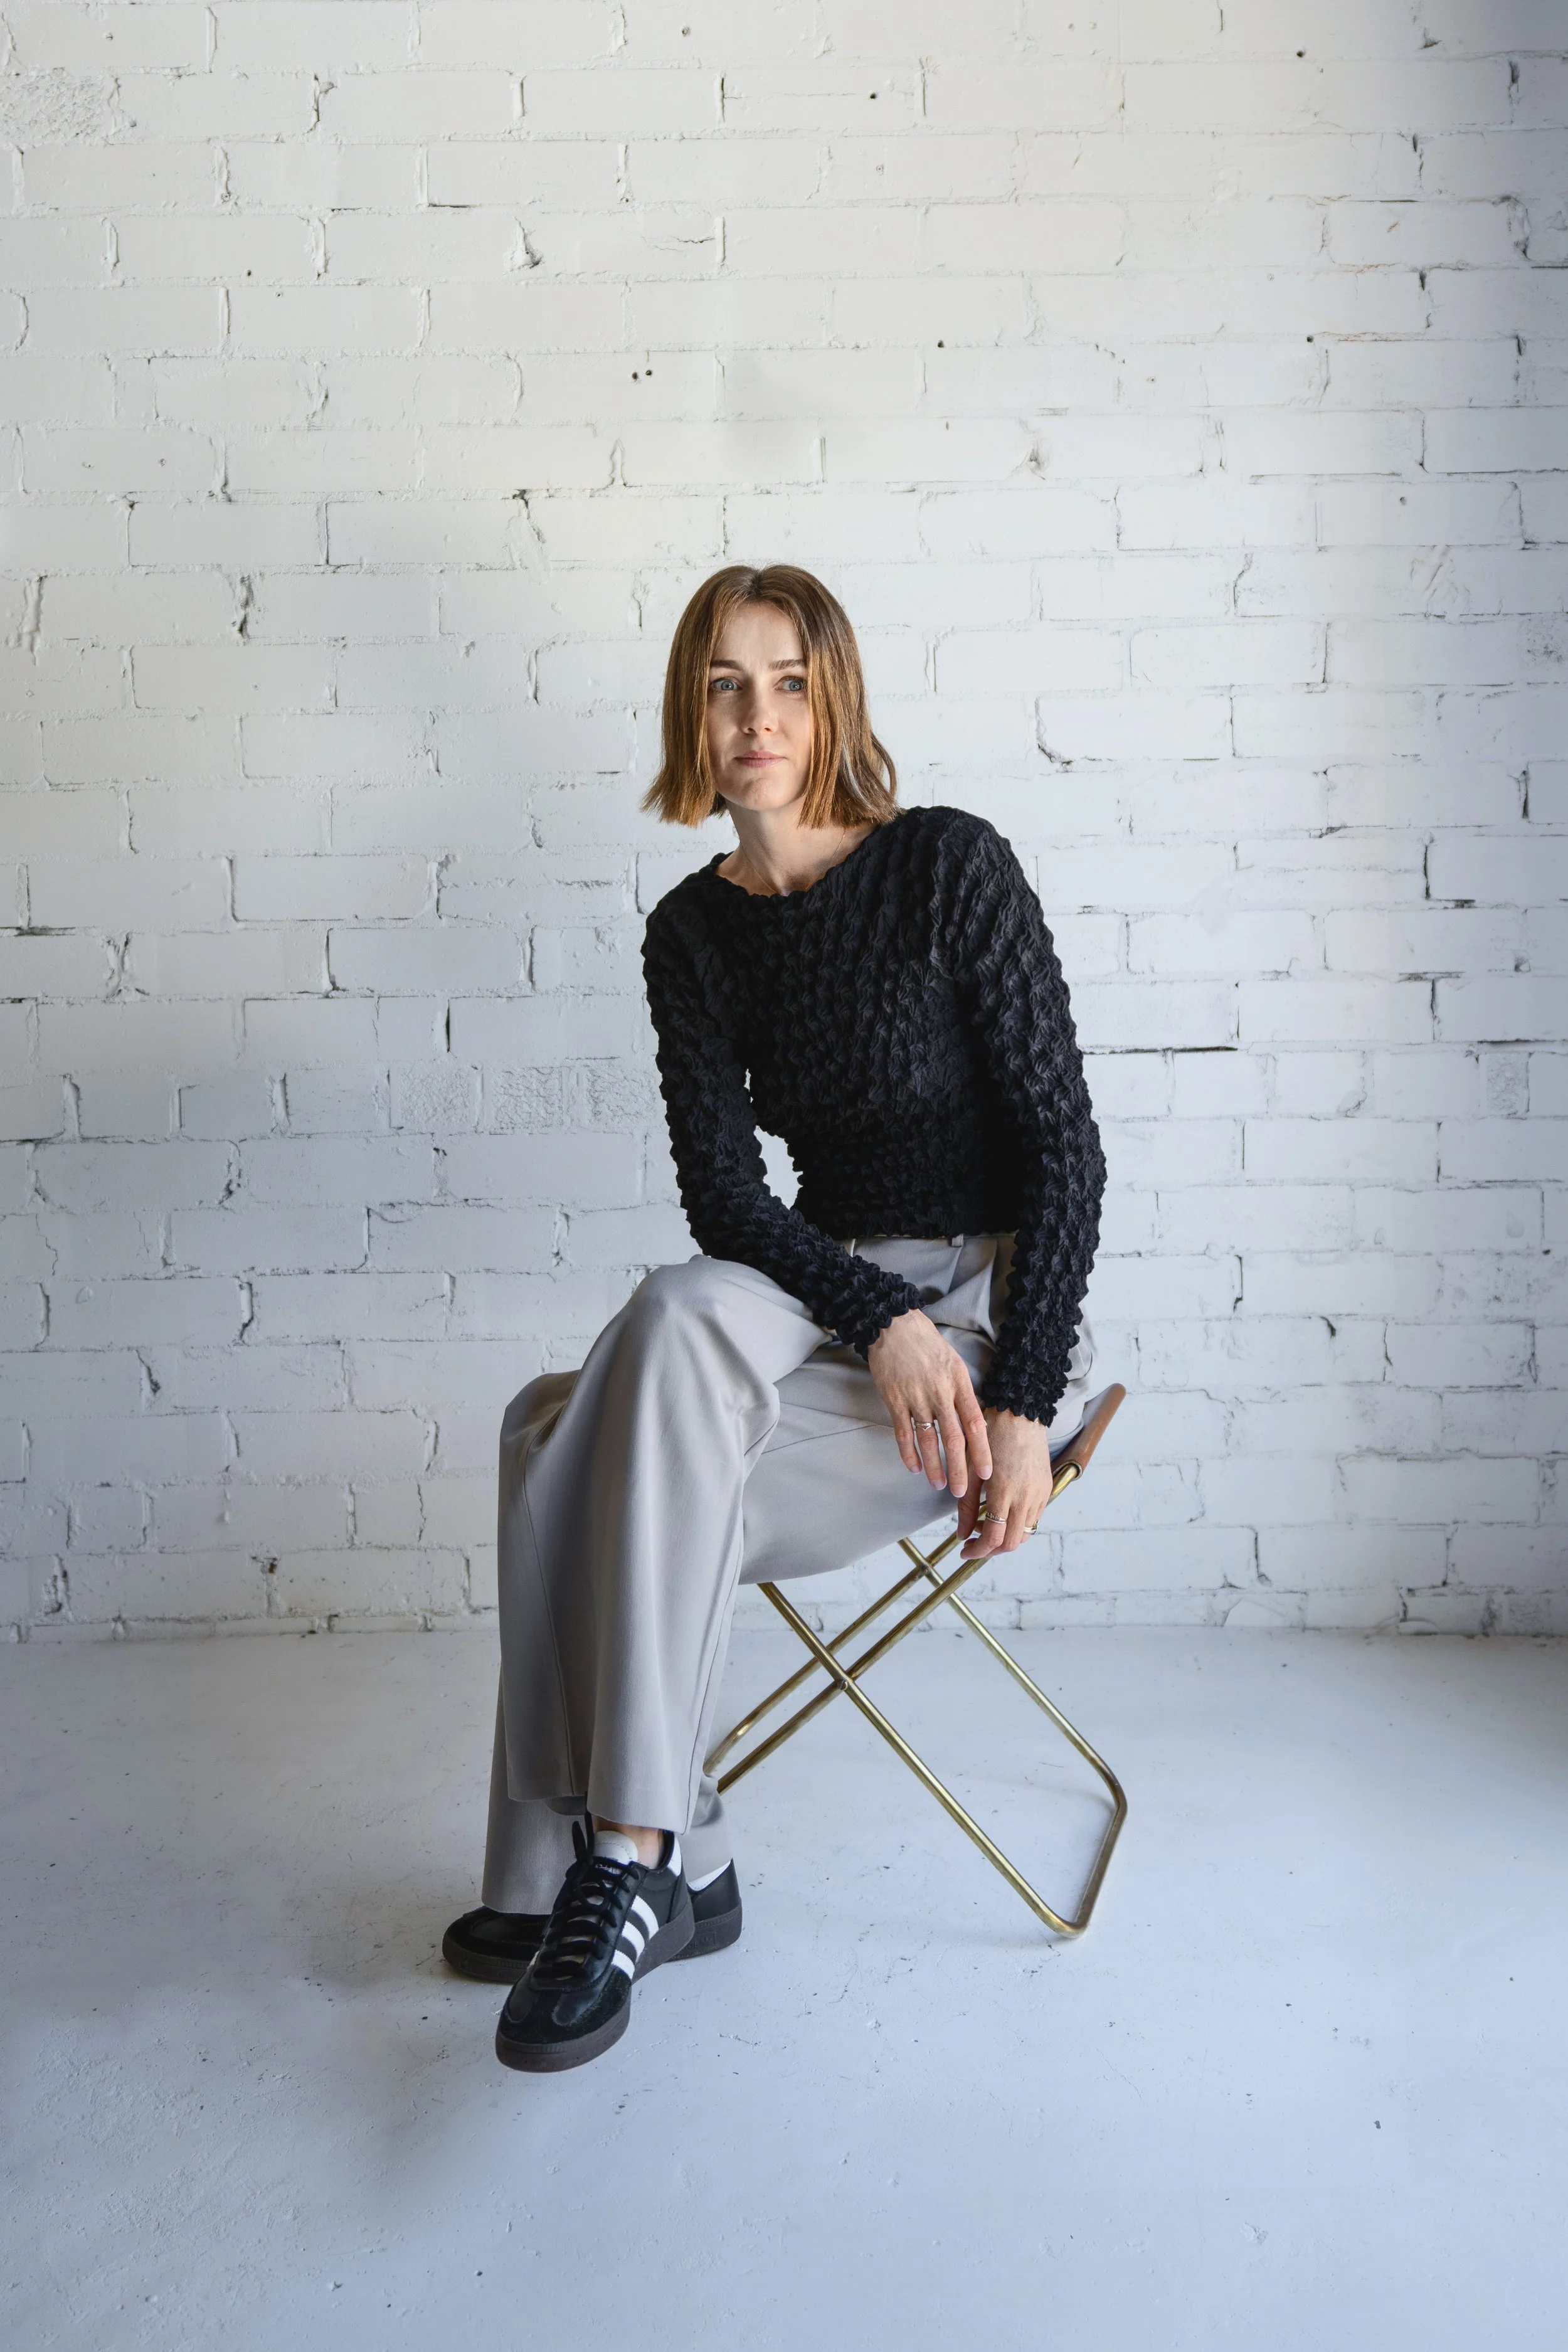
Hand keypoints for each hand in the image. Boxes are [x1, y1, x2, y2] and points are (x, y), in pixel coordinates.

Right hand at [867, 1308, 991, 1500]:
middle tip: (962, 1493)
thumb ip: (962, 1392)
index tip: (986, 1472)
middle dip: (959, 1468)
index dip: (981, 1451)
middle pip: (953, 1438)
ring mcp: (916, 1397)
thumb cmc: (926, 1343)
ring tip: (939, 1485)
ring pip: (928, 1439)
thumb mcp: (954, 1363)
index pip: (975, 1424)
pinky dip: (908, 1453)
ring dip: (934, 1466)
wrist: (893, 1325)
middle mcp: (940, 1392)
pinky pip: (903, 1432)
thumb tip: (973, 1422)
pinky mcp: (894, 1399)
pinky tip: (913, 1468)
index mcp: (959, 1383)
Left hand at [955, 1408, 1053, 1560]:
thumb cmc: (990, 1436)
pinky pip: (1034, 1518)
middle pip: (1011, 1543)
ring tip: (985, 1523)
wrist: (1019, 1413)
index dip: (977, 1551)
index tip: (964, 1550)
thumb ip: (966, 1505)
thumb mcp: (970, 1470)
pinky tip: (1001, 1510)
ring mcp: (1040, 1494)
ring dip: (1004, 1537)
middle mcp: (1026, 1497)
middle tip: (973, 1542)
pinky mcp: (1046, 1488)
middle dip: (990, 1550)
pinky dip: (1016, 1523)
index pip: (993, 1538)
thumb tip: (961, 1533)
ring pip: (1024, 1533)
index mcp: (1004, 1492)